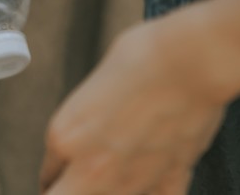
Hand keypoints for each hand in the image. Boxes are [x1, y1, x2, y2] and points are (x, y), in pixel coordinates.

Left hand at [40, 19, 234, 194]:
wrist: (193, 61)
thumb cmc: (145, 58)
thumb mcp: (93, 87)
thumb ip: (83, 122)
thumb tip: (86, 134)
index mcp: (65, 137)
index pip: (47, 176)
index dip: (56, 173)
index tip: (61, 172)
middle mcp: (93, 167)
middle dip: (69, 190)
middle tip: (76, 182)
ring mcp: (132, 180)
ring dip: (109, 189)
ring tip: (119, 170)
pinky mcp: (169, 181)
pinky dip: (151, 189)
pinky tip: (151, 176)